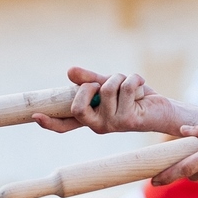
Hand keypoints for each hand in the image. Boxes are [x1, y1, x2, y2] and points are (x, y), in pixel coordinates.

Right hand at [33, 67, 190, 135]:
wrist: (162, 109)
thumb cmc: (135, 97)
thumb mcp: (109, 84)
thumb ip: (89, 79)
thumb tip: (69, 72)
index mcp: (91, 118)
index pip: (65, 124)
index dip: (49, 122)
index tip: (35, 116)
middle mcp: (98, 125)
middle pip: (77, 106)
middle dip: (88, 85)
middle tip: (103, 83)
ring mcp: (112, 124)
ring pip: (106, 89)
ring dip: (120, 77)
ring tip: (131, 83)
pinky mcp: (128, 120)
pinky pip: (125, 88)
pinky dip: (135, 79)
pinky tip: (142, 87)